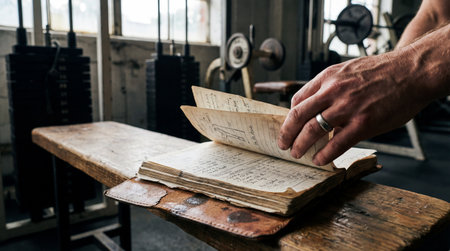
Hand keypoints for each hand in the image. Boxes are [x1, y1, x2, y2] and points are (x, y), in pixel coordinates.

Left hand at [277, 49, 432, 165]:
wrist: (412, 71)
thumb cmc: (382, 71)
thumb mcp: (348, 70)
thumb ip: (331, 87)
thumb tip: (319, 106)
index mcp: (328, 77)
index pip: (298, 99)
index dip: (290, 116)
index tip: (290, 125)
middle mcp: (333, 91)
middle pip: (298, 115)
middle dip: (286, 132)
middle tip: (283, 144)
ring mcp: (347, 108)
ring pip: (312, 130)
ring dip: (301, 145)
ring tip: (296, 153)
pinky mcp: (363, 123)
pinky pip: (336, 143)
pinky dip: (324, 154)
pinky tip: (319, 160)